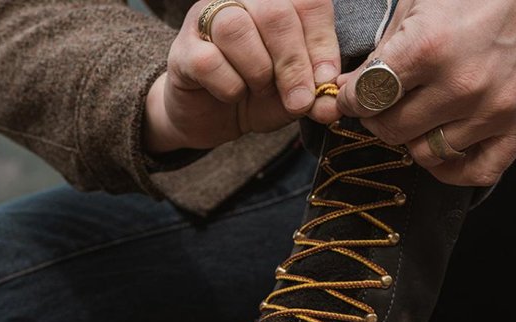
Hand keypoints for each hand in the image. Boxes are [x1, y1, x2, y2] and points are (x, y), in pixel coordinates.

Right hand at [143, 0, 342, 154]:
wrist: (209, 117)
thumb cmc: (254, 94)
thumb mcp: (291, 95)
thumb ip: (314, 95)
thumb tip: (331, 106)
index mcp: (274, 1)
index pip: (308, 2)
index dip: (322, 41)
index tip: (327, 80)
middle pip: (275, 13)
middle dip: (293, 62)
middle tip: (300, 100)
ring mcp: (207, 18)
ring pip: (238, 28)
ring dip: (258, 70)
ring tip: (259, 89)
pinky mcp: (183, 49)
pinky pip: (210, 61)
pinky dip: (229, 86)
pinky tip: (232, 95)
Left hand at [335, 0, 515, 186]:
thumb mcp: (421, 1)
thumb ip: (382, 50)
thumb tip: (347, 89)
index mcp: (429, 46)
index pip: (367, 97)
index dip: (351, 99)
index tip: (353, 96)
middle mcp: (462, 84)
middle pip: (392, 130)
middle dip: (378, 118)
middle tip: (384, 105)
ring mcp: (495, 108)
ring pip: (426, 153)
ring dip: (414, 139)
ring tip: (418, 117)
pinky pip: (477, 172)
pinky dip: (451, 169)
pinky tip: (441, 150)